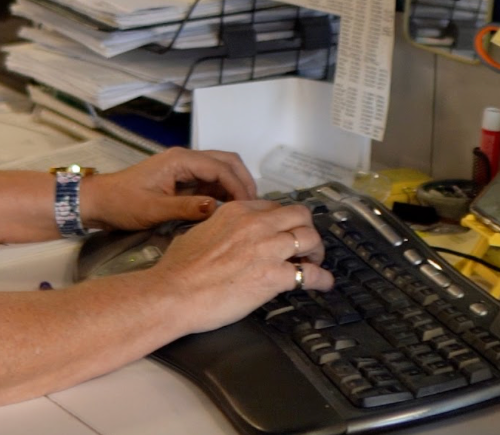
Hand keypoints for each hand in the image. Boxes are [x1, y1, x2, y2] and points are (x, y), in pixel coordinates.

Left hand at [81, 147, 256, 231]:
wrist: (101, 202)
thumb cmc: (124, 204)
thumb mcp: (155, 210)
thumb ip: (187, 208)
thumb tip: (216, 209)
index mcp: (180, 160)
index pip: (220, 167)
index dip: (238, 186)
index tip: (250, 208)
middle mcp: (185, 159)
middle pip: (226, 161)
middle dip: (243, 181)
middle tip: (254, 207)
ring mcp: (184, 168)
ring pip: (220, 170)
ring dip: (235, 186)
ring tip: (245, 212)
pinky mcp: (182, 179)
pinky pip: (210, 181)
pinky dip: (223, 193)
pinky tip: (228, 211)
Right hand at [152, 199, 331, 334]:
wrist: (175, 292)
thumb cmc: (178, 268)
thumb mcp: (198, 231)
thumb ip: (218, 227)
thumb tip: (223, 235)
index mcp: (237, 211)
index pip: (274, 207)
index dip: (283, 221)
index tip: (285, 231)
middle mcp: (256, 225)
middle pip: (299, 215)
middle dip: (306, 228)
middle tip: (305, 244)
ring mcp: (267, 249)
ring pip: (310, 238)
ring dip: (316, 251)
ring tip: (314, 262)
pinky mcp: (273, 276)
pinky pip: (309, 274)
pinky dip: (322, 279)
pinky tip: (324, 284)